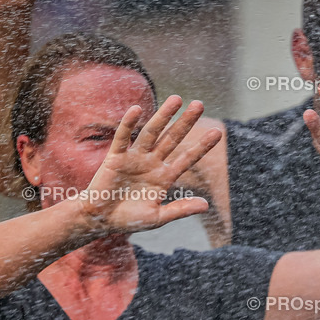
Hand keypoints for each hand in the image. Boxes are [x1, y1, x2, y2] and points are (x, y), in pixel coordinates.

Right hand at [80, 96, 220, 233]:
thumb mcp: (158, 217)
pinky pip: (123, 137)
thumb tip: (206, 205)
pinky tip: (136, 109)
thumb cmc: (129, 219)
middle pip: (172, 139)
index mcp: (164, 177)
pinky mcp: (116, 157)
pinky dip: (128, 124)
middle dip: (185, 122)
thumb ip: (180, 209)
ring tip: (176, 99)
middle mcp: (152, 163)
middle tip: (199, 104)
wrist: (101, 220)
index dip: (201, 146)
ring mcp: (135, 158)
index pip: (187, 158)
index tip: (217, 133)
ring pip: (152, 133)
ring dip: (163, 116)